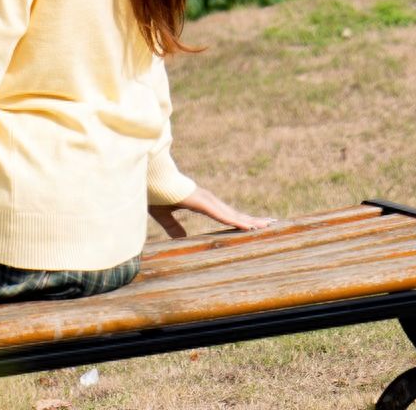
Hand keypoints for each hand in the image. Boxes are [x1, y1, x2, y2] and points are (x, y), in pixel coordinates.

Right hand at [153, 187, 277, 234]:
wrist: (144, 176)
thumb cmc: (152, 190)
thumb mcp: (163, 214)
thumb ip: (173, 226)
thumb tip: (182, 239)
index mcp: (199, 202)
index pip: (224, 214)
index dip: (239, 219)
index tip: (254, 225)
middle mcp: (206, 200)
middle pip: (233, 213)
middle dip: (251, 220)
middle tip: (271, 224)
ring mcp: (204, 199)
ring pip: (231, 214)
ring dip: (249, 221)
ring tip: (267, 226)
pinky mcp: (200, 201)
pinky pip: (221, 215)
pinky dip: (235, 221)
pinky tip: (248, 227)